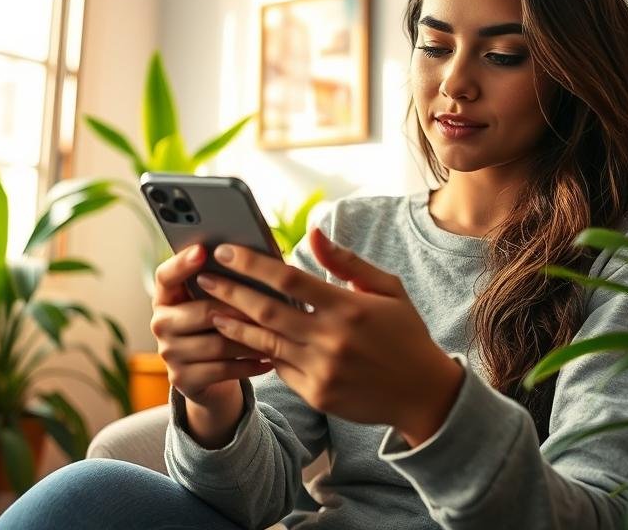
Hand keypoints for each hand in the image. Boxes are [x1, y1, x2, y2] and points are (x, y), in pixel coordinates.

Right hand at [150, 245, 273, 407]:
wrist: (207, 377)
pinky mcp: (182, 379)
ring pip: (217, 343)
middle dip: (239, 309)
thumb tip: (261, 258)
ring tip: (277, 334)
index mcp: (166, 296)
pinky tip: (270, 360)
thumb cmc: (220, 324)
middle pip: (202, 312)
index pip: (165, 275)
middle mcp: (161, 323)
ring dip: (250, 340)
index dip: (182, 263)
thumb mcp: (217, 302)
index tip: (203, 250)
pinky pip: (222, 370)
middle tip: (270, 307)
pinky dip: (249, 364)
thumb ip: (227, 281)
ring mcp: (169, 353)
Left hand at [198, 229, 464, 444]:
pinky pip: (279, 368)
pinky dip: (259, 351)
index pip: (288, 280)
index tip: (226, 250)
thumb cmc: (405, 333)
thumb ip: (347, 262)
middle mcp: (331, 340)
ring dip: (233, 324)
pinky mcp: (316, 395)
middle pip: (267, 311)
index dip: (252, 263)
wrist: (423, 394)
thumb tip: (314, 232)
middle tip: (204, 277)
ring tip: (209, 308)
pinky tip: (240, 337)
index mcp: (349, 308)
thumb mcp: (387, 289)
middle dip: (230, 291)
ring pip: (265, 343)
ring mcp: (322, 370)